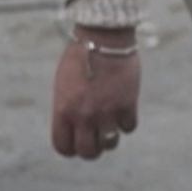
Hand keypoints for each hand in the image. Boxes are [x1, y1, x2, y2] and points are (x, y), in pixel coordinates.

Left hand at [51, 28, 141, 158]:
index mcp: (63, 110)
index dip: (71, 149)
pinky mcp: (127, 105)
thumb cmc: (80, 57)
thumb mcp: (64, 84)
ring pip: (110, 143)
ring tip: (111, 125)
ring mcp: (106, 112)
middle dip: (92, 149)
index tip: (77, 144)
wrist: (103, 39)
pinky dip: (126, 122)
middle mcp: (83, 116)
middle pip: (88, 152)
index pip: (63, 147)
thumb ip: (67, 108)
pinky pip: (128, 127)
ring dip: (110, 137)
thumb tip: (75, 125)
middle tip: (96, 139)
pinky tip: (124, 109)